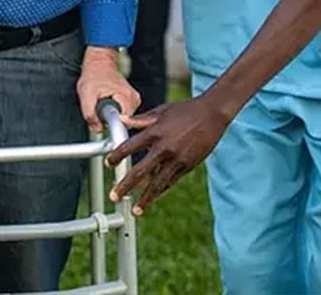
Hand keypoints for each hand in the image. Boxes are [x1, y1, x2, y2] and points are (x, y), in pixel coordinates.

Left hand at [76, 46, 140, 133]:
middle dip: (111, 120)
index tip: (103, 121)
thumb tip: (97, 129)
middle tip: (100, 109)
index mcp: (126, 97)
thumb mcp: (86, 94)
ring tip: (104, 103)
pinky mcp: (131, 100)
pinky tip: (108, 103)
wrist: (99, 62)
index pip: (125, 123)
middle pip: (125, 122)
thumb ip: (89, 114)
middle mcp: (134, 99)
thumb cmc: (93, 74)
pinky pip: (124, 113)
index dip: (112, 125)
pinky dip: (115, 111)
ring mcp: (134, 99)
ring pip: (125, 119)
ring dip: (113, 115)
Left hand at [106, 96, 230, 213]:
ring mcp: (177, 159)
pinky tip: (152, 198)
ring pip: (157, 183)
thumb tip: (122, 119)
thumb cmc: (185, 110)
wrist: (212, 115)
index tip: (108, 164)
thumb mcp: (160, 111)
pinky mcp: (188, 166)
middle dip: (125, 185)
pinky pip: (171, 181)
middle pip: (140, 172)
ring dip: (145, 198)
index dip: (116, 157)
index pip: (129, 147)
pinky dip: (160, 190)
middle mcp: (164, 148)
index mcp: (154, 132)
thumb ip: (140, 119)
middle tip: (114, 196)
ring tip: (135, 209)